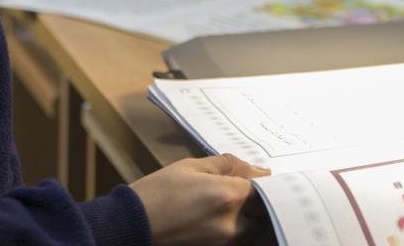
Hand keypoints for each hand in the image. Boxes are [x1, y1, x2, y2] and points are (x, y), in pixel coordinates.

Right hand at [130, 153, 275, 245]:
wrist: (134, 225)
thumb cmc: (159, 191)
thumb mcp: (191, 166)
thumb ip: (225, 165)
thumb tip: (252, 169)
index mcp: (226, 195)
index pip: (264, 189)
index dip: (269, 181)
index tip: (269, 176)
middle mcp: (231, 223)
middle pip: (264, 211)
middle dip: (265, 198)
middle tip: (261, 186)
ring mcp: (225, 242)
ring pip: (255, 227)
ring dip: (255, 214)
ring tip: (245, 199)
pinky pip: (241, 237)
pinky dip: (242, 226)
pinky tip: (232, 214)